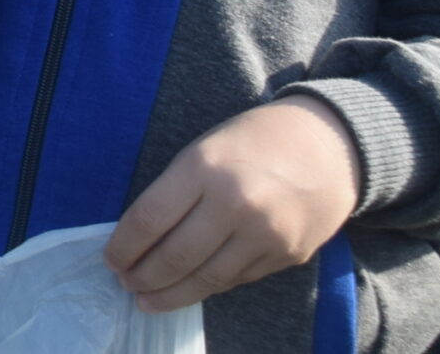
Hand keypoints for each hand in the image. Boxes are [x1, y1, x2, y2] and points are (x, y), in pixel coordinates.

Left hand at [107, 96, 363, 312]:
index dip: (124, 246)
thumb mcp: (204, 149)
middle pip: (175, 256)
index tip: (110, 259)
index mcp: (204, 167)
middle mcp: (235, 203)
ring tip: (148, 299)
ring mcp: (265, 234)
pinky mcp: (288, 255)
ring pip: (207, 279)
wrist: (330, 145)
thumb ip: (176, 190)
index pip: (150, 219)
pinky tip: (189, 290)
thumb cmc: (253, 141)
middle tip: (126, 283)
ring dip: (171, 294)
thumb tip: (140, 236)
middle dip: (143, 276)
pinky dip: (208, 287)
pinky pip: (237, 280)